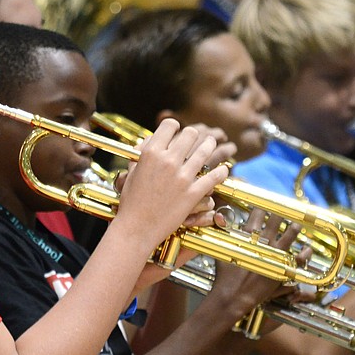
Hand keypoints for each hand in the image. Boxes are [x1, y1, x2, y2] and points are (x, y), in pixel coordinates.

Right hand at [115, 119, 228, 246]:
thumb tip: (148, 140)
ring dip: (210, 145)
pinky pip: (214, 176)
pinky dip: (221, 172)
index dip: (174, 127)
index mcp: (151, 153)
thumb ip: (140, 154)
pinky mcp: (193, 193)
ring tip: (212, 143)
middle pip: (190, 134)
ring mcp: (182, 177)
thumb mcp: (131, 173)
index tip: (177, 131)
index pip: (169, 126)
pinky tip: (223, 169)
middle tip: (196, 138)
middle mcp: (168, 161)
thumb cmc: (131, 202)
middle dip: (193, 135)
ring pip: (205, 151)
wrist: (136, 228)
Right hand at [205, 208, 302, 325]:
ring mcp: (275, 256)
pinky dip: (305, 253)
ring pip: (290, 235)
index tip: (265, 204)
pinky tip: (307, 249)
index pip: (257, 215)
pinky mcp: (282, 269)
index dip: (262, 207)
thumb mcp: (220, 250)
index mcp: (248, 237)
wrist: (233, 297)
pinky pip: (299, 258)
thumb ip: (222, 232)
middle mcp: (264, 243)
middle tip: (283, 209)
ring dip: (294, 227)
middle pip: (276, 221)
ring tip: (297, 224)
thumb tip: (219, 217)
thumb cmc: (224, 275)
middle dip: (280, 212)